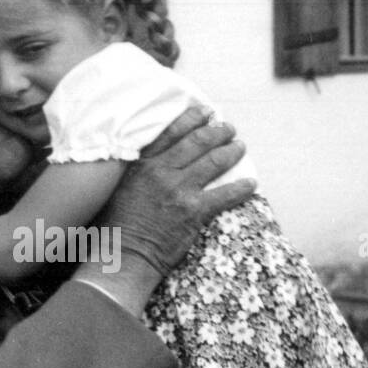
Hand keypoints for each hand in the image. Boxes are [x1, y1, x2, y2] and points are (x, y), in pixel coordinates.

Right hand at [102, 103, 254, 277]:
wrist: (123, 255)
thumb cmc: (116, 226)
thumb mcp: (118, 188)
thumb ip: (136, 170)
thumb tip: (153, 160)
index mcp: (144, 164)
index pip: (172, 132)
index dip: (192, 119)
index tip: (205, 111)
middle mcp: (163, 172)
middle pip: (198, 142)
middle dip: (218, 131)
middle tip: (228, 128)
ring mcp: (180, 191)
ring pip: (214, 162)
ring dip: (231, 151)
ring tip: (240, 147)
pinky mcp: (194, 212)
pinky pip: (225, 195)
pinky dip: (241, 188)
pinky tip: (251, 184)